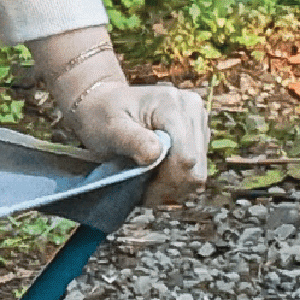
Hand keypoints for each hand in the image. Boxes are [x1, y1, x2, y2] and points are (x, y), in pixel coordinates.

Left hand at [27, 24, 208, 205]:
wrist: (101, 105)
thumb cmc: (101, 117)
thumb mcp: (110, 129)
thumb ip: (133, 140)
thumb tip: (156, 154)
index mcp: (172, 104)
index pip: (185, 156)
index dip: (167, 181)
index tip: (143, 192)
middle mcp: (192, 109)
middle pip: (195, 167)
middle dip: (170, 187)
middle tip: (144, 194)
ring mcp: (197, 121)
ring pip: (198, 172)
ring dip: (173, 186)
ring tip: (147, 186)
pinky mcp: (197, 134)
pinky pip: (195, 169)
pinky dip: (176, 180)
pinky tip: (156, 178)